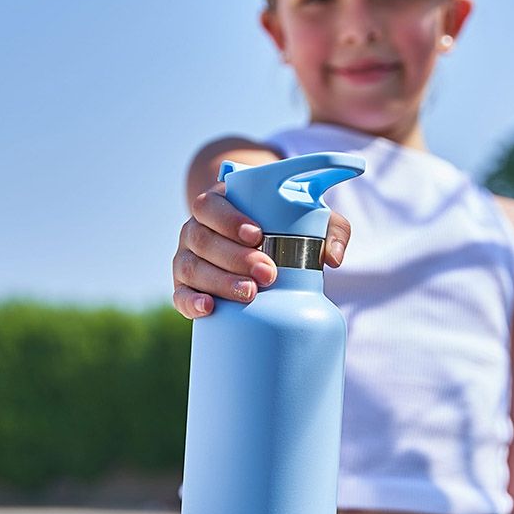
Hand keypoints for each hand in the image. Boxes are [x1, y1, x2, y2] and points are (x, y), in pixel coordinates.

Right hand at [172, 181, 351, 318]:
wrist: (257, 252)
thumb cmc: (282, 229)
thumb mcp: (308, 219)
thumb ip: (330, 228)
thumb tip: (334, 258)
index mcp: (216, 204)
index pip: (210, 205)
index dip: (228, 219)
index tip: (258, 235)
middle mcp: (195, 230)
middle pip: (202, 240)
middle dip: (234, 257)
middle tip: (268, 273)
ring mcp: (186, 259)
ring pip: (191, 268)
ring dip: (219, 281)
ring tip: (250, 293)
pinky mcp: (184, 287)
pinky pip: (179, 295)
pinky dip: (190, 303)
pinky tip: (208, 309)